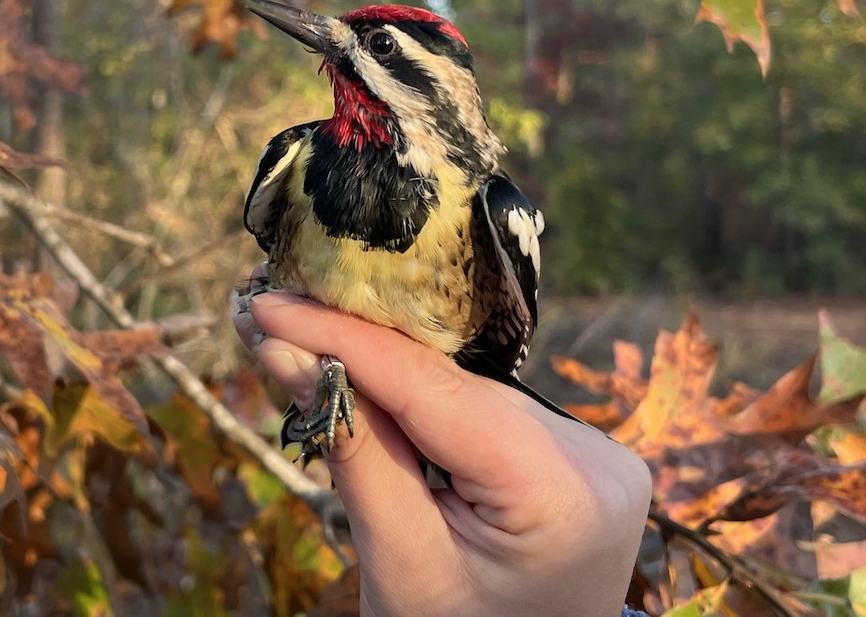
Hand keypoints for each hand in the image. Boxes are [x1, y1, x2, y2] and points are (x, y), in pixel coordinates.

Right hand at [236, 291, 651, 616]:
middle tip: (271, 311)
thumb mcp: (397, 560)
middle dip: (354, 347)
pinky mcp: (579, 451)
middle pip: (450, 383)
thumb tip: (284, 349)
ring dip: (383, 369)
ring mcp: (596, 450)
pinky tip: (365, 379)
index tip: (268, 305)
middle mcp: (596, 455)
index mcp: (563, 492)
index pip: (432, 388)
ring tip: (301, 342)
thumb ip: (351, 448)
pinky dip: (422, 399)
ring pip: (464, 388)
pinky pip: (484, 407)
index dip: (342, 337)